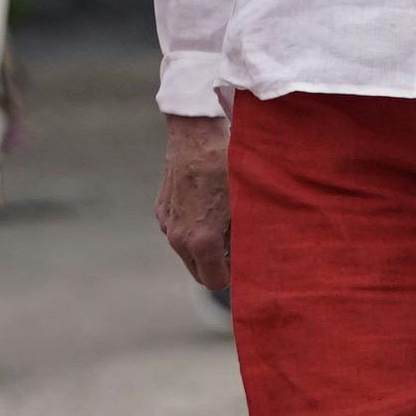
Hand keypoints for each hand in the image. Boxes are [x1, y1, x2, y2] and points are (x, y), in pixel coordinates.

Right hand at [156, 114, 232, 293]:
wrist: (196, 131)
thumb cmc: (227, 166)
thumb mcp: (246, 204)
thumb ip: (246, 239)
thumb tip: (255, 259)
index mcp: (201, 241)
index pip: (216, 284)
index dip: (233, 277)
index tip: (245, 261)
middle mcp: (177, 237)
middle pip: (198, 272)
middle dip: (217, 266)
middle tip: (236, 244)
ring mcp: (166, 222)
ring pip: (187, 251)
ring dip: (203, 246)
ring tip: (223, 221)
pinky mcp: (161, 207)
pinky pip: (178, 230)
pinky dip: (191, 228)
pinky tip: (207, 205)